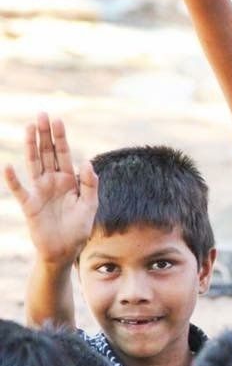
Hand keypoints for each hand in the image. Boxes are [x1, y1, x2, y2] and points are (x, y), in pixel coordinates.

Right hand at [3, 114, 97, 264]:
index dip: (60, 137)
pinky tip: (7, 166)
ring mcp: (39, 191)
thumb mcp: (90, 206)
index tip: (58, 119)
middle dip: (45, 134)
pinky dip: (13, 179)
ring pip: (34, 164)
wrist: (65, 251)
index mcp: (69, 181)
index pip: (64, 154)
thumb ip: (90, 184)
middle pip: (47, 153)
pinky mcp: (29, 205)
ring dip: (31, 146)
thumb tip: (86, 162)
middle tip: (41, 114)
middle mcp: (52, 182)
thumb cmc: (78, 229)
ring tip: (28, 128)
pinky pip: (19, 190)